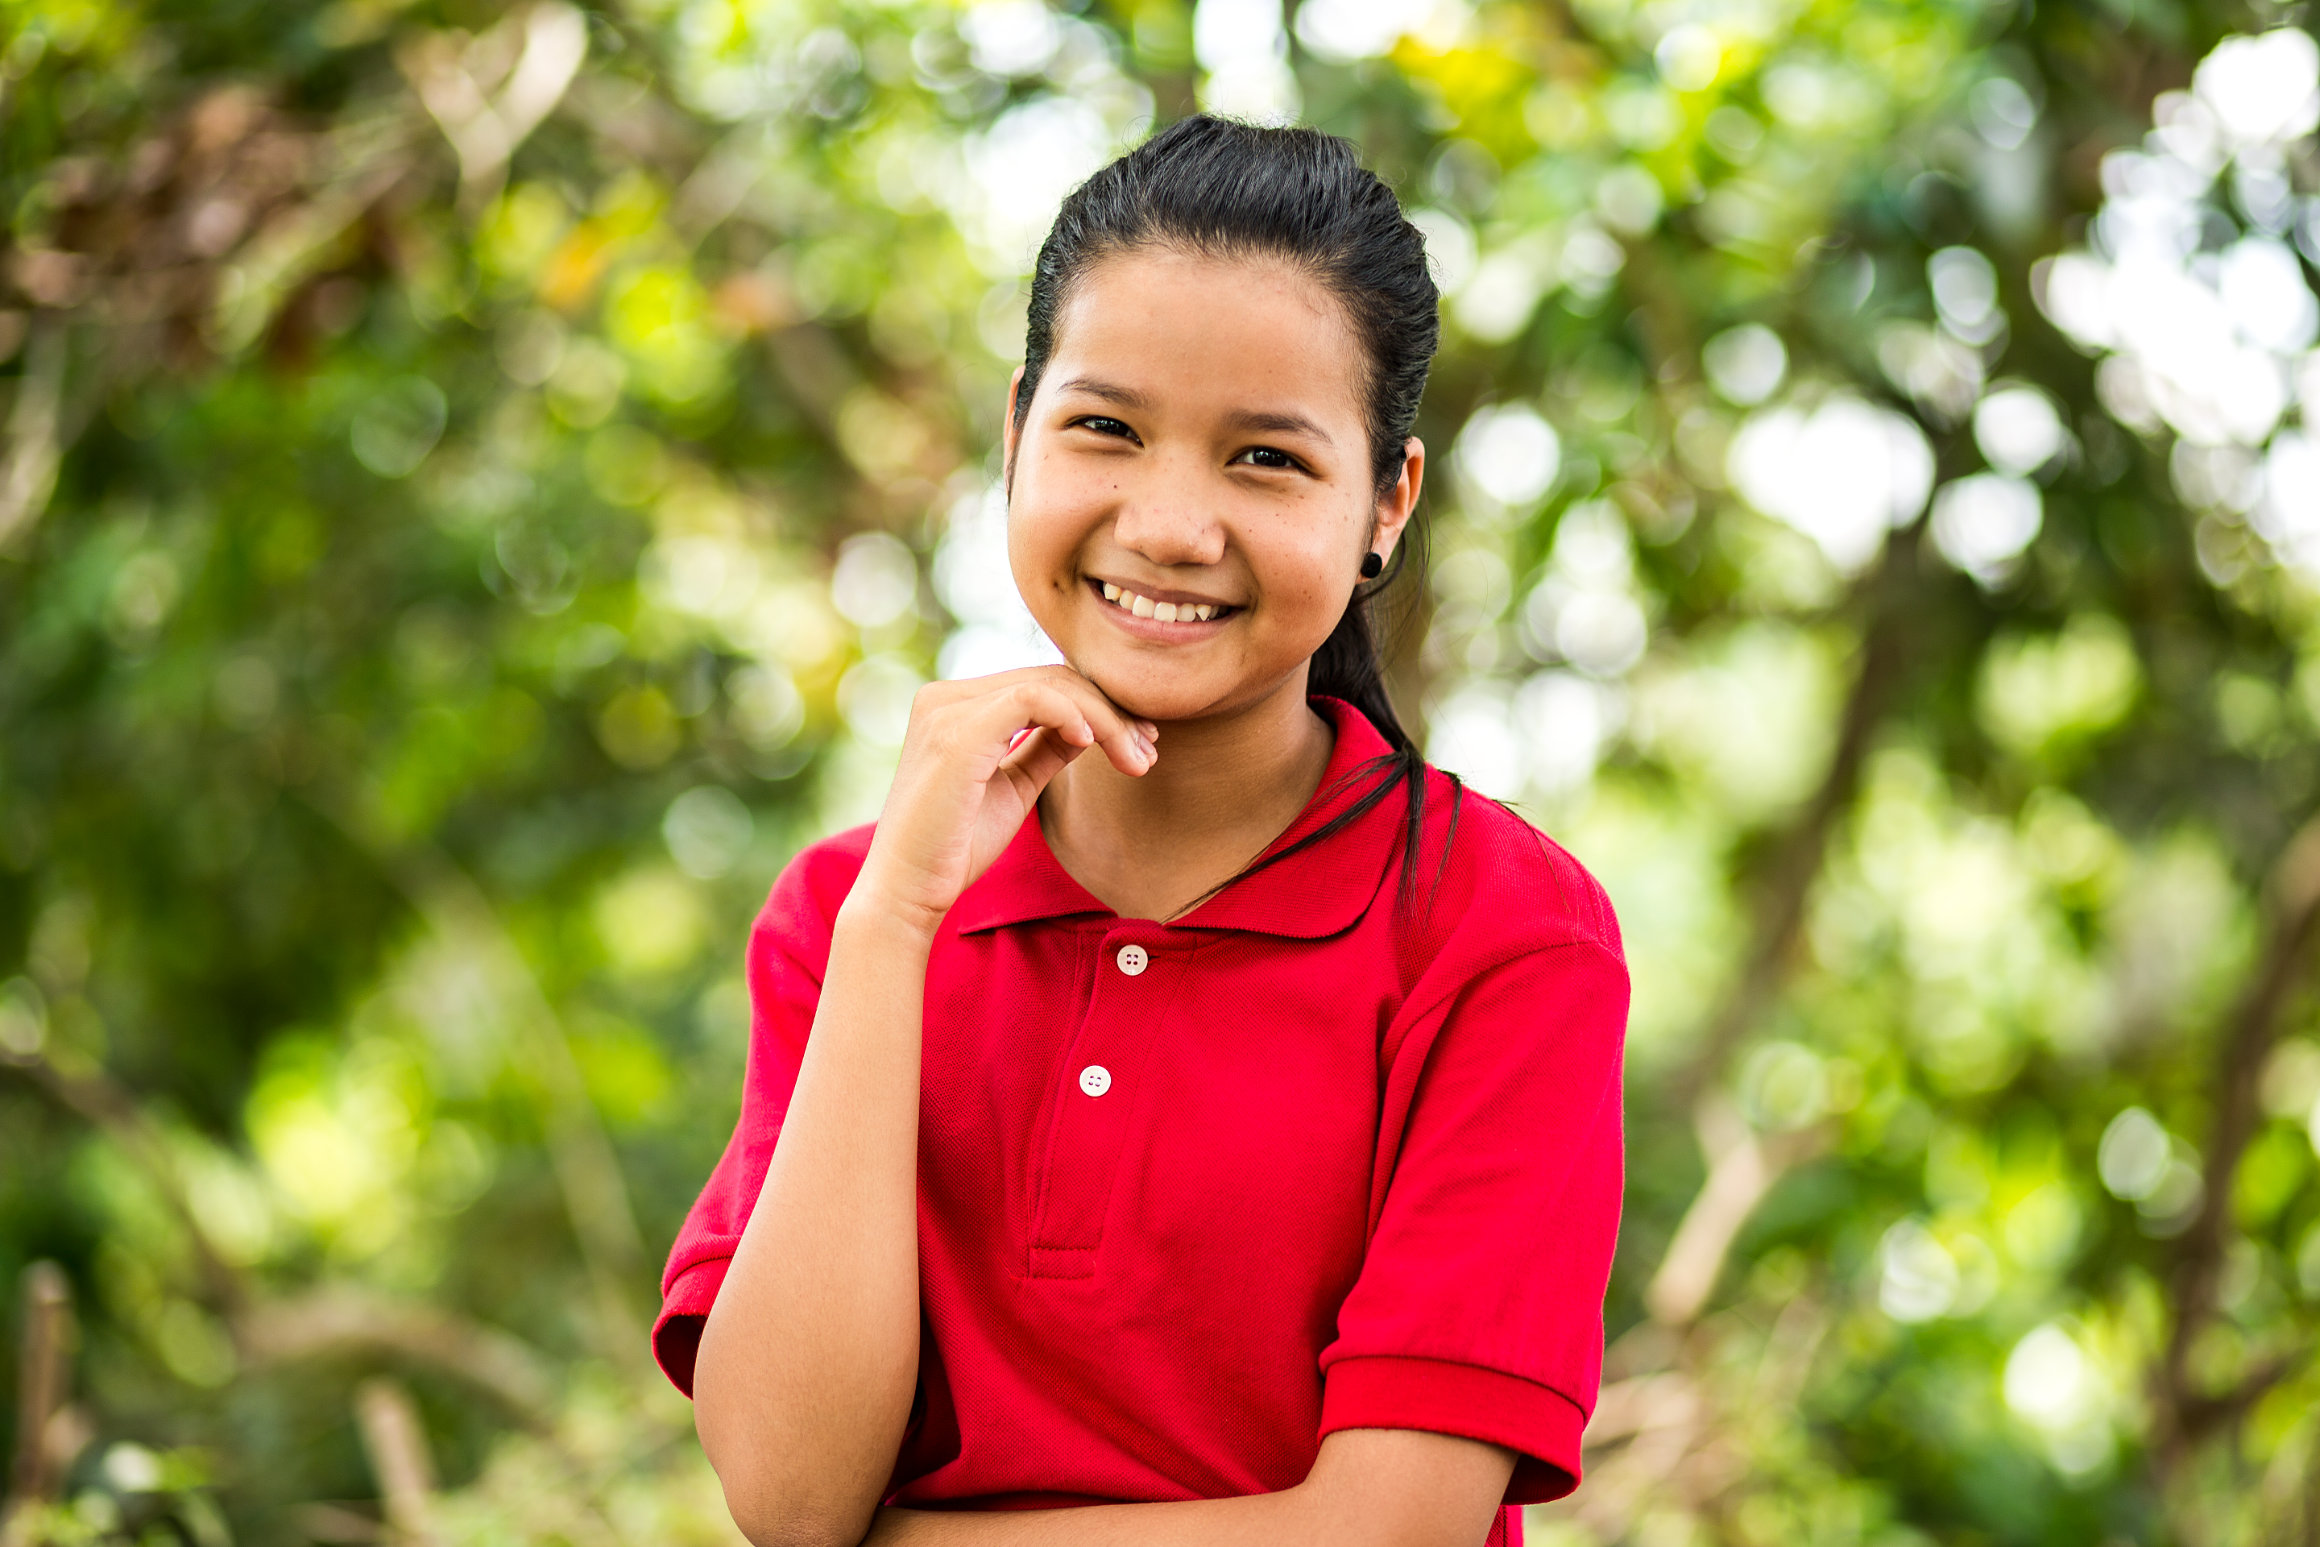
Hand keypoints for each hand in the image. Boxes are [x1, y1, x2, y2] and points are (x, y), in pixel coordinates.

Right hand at [850, 666, 1155, 932]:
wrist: (908, 891)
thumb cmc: (955, 847)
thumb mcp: (1014, 787)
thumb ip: (1045, 749)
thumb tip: (1090, 727)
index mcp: (955, 705)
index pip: (1042, 685)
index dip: (1098, 707)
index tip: (1140, 743)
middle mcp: (946, 696)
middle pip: (1052, 679)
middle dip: (1111, 713)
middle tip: (1149, 751)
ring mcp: (948, 709)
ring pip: (1050, 685)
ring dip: (1105, 719)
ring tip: (1137, 758)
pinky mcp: (957, 731)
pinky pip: (1032, 700)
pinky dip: (1072, 715)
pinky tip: (1094, 746)